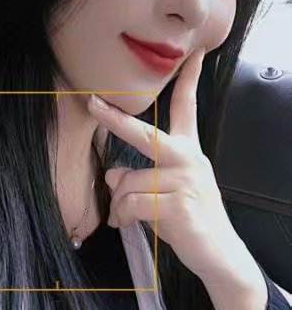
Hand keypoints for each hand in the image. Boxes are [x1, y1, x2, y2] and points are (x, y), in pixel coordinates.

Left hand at [87, 49, 247, 282]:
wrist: (218, 255)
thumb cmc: (189, 220)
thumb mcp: (165, 192)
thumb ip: (140, 177)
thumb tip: (112, 175)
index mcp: (189, 151)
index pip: (188, 109)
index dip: (190, 80)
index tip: (194, 54)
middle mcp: (189, 160)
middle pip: (146, 135)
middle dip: (115, 119)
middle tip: (92, 103)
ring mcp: (186, 182)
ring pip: (128, 182)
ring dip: (119, 204)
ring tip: (126, 217)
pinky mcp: (179, 206)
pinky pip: (133, 204)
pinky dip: (124, 217)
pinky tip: (129, 225)